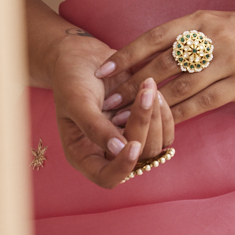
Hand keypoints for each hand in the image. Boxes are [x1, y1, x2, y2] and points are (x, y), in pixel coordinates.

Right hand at [48, 31, 175, 188]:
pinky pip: (163, 128)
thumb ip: (95, 128)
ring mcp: (127, 137)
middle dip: (143, 126)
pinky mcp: (143, 122)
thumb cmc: (71, 79)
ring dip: (156, 117)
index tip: (133, 144)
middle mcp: (108, 151)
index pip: (108, 177)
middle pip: (138, 158)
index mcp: (84, 154)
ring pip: (155, 144)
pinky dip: (162, 111)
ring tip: (148, 87)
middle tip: (144, 93)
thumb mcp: (77, 101)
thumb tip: (118, 149)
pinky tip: (153, 89)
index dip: (124, 167)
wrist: (81, 57)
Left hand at [102, 10, 234, 124]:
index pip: (155, 36)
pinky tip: (166, 125)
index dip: (127, 54)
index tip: (103, 69)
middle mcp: (212, 38)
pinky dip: (182, 115)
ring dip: (151, 104)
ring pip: (180, 86)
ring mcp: (227, 61)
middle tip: (107, 102)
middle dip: (131, 84)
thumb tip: (153, 53)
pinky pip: (204, 102)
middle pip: (162, 64)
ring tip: (128, 118)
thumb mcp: (222, 22)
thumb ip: (190, 34)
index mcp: (203, 19)